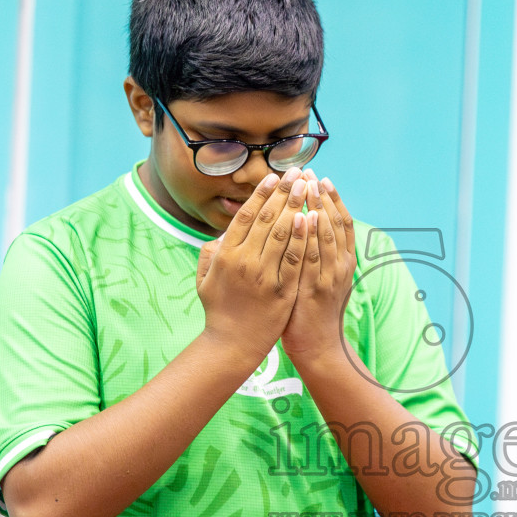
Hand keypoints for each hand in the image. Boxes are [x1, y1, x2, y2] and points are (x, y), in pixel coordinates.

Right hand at [196, 168, 310, 364]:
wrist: (231, 344)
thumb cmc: (219, 309)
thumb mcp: (204, 278)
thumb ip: (211, 252)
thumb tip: (222, 233)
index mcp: (225, 255)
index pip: (245, 216)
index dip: (260, 194)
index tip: (273, 177)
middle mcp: (243, 261)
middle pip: (267, 219)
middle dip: (283, 192)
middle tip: (297, 173)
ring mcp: (263, 276)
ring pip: (282, 234)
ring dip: (296, 206)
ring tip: (307, 187)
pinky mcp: (281, 290)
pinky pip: (294, 259)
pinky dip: (303, 237)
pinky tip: (311, 218)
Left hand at [280, 170, 356, 364]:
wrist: (317, 346)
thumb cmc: (310, 311)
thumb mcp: (318, 278)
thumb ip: (315, 254)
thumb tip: (306, 227)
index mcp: (343, 262)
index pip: (341, 222)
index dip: (332, 198)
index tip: (321, 177)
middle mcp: (341, 266)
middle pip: (335, 222)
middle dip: (322, 196)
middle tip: (310, 172)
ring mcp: (330, 276)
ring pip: (327, 235)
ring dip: (318, 207)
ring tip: (307, 185)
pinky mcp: (316, 288)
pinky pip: (314, 256)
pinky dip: (311, 235)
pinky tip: (305, 216)